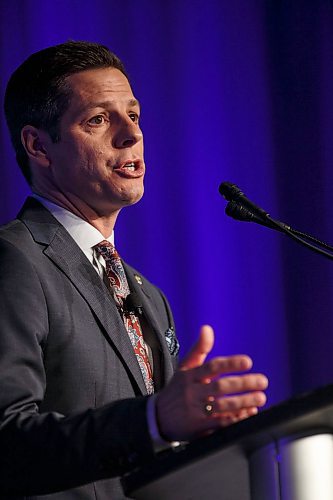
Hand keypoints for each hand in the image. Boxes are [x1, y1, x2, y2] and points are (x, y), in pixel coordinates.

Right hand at [155, 325, 267, 441]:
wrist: (158, 418)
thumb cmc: (177, 389)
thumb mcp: (184, 368)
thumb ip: (199, 349)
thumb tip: (207, 328)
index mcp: (190, 376)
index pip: (212, 367)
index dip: (230, 364)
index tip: (248, 362)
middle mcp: (192, 392)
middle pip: (220, 387)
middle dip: (243, 384)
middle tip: (263, 381)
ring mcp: (195, 411)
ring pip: (222, 406)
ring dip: (244, 402)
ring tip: (261, 398)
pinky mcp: (199, 428)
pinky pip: (220, 424)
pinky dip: (236, 419)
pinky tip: (249, 414)